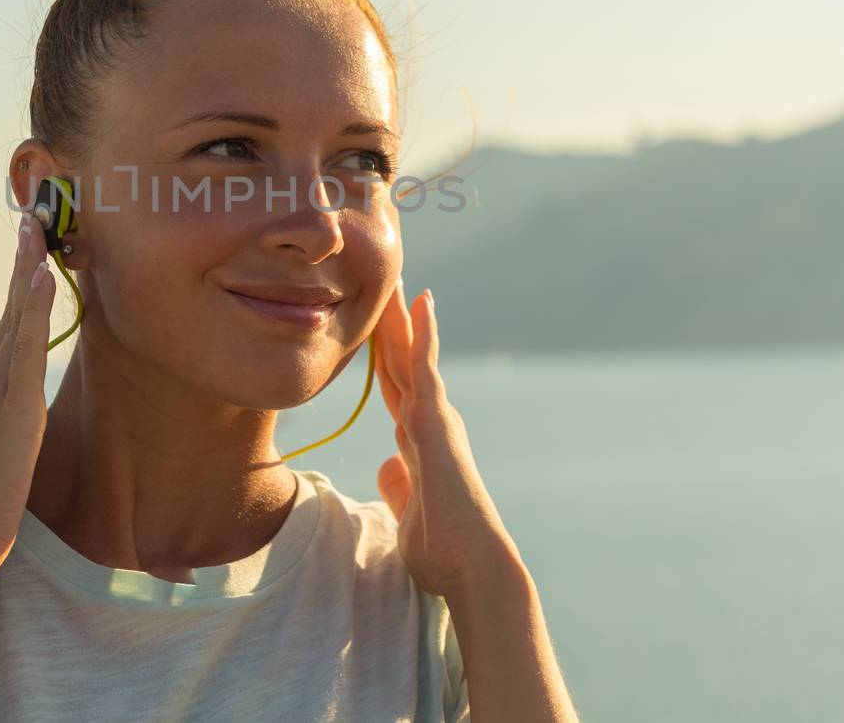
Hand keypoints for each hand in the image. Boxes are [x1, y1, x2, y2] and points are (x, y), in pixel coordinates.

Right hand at [0, 214, 55, 591]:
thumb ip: (5, 439)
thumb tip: (20, 430)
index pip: (6, 335)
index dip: (18, 294)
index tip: (29, 255)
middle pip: (7, 316)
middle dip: (19, 267)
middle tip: (31, 220)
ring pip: (13, 323)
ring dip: (25, 274)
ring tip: (36, 232)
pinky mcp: (12, 414)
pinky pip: (26, 351)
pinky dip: (32, 312)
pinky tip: (41, 281)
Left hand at [373, 279, 522, 598]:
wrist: (472, 566)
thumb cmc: (443, 548)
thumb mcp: (407, 509)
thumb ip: (399, 483)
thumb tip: (388, 465)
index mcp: (419, 439)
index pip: (394, 385)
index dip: (382, 353)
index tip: (371, 321)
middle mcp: (429, 421)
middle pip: (401, 360)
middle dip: (389, 323)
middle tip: (382, 280)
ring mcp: (435, 418)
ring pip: (412, 354)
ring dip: (403, 315)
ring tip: (396, 276)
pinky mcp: (438, 422)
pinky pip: (427, 368)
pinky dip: (423, 334)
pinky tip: (421, 302)